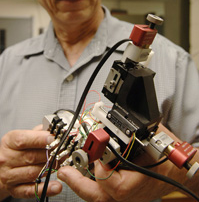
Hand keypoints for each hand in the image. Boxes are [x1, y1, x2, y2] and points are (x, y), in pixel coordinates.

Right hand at [0, 129, 61, 199]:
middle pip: (31, 157)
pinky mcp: (14, 189)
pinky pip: (31, 190)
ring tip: (62, 163)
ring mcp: (9, 176)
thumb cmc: (17, 149)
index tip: (54, 138)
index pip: (23, 140)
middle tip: (64, 151)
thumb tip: (55, 129)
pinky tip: (56, 186)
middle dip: (50, 154)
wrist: (4, 166)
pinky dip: (45, 188)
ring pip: (33, 173)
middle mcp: (7, 159)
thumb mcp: (24, 135)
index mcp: (9, 142)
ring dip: (50, 168)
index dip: (40, 139)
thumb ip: (39, 131)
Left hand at [57, 124, 195, 201]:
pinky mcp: (123, 198)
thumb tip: (117, 121)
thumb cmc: (168, 159)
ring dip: (81, 187)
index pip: (107, 179)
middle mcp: (127, 196)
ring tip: (68, 174)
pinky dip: (91, 188)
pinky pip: (102, 197)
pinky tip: (83, 179)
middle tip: (65, 171)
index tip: (97, 151)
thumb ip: (134, 131)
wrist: (178, 172)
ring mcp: (125, 200)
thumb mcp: (153, 139)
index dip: (98, 164)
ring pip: (97, 199)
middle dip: (77, 183)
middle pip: (96, 195)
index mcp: (133, 183)